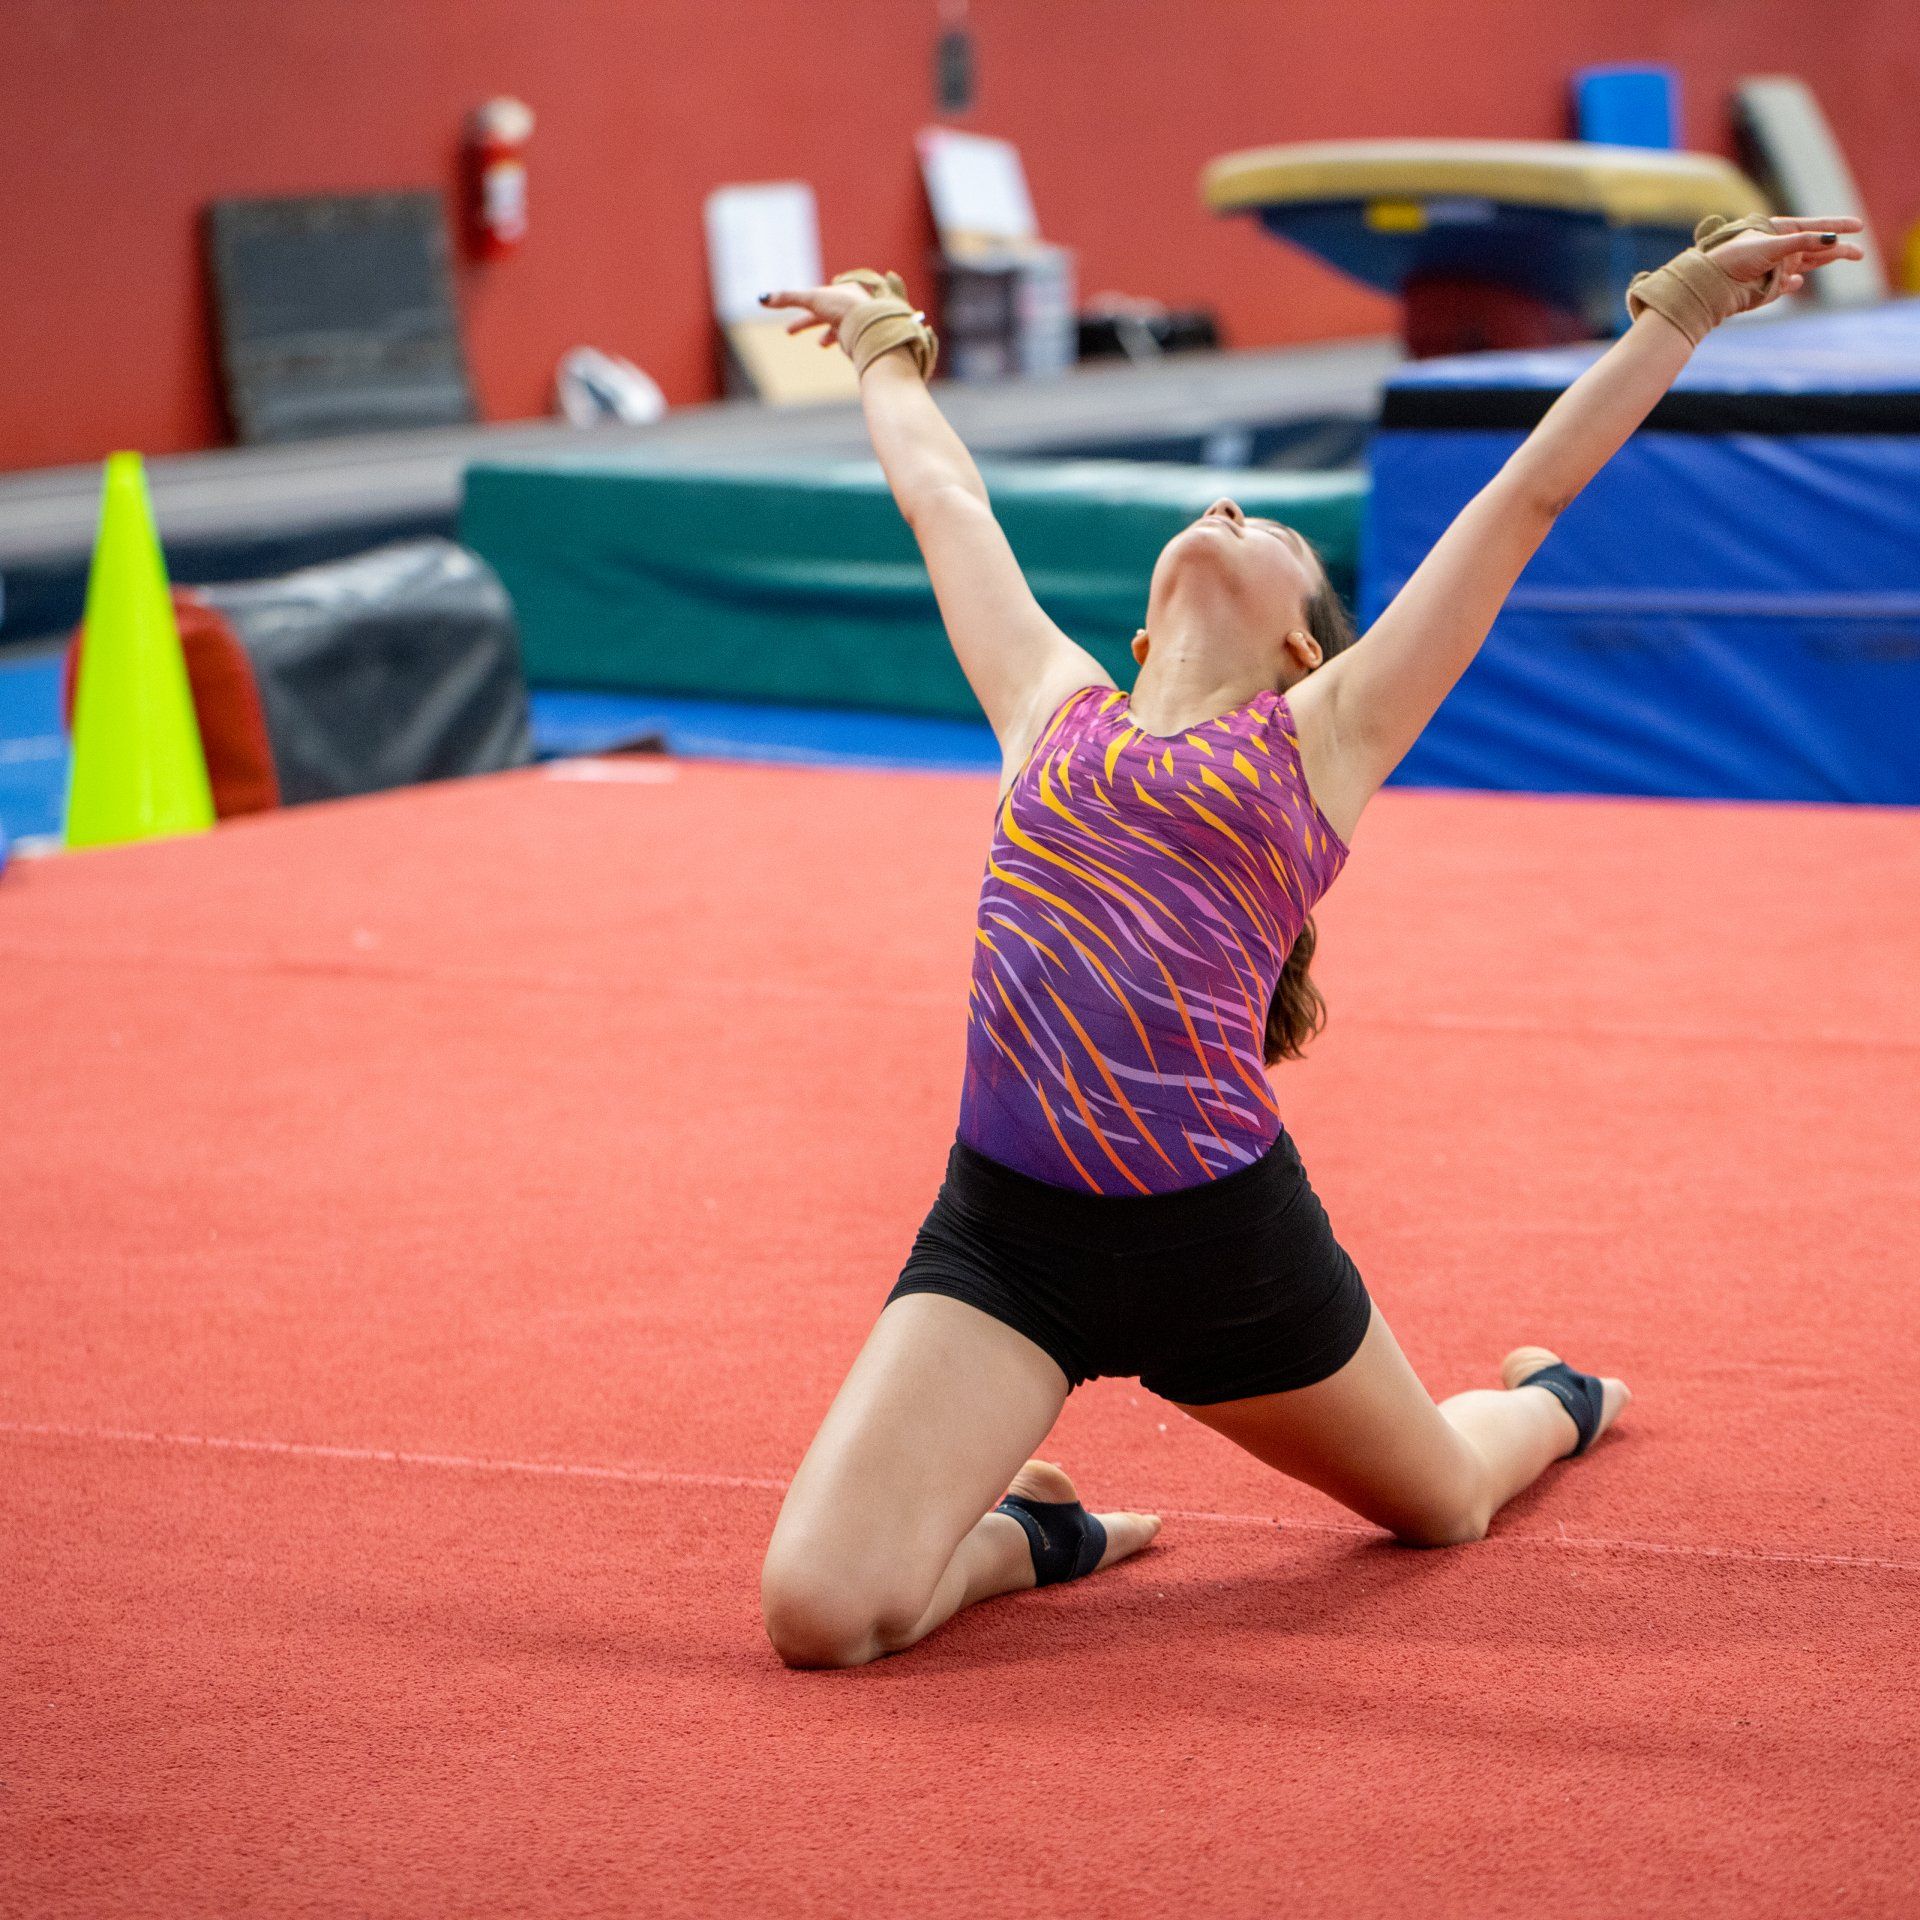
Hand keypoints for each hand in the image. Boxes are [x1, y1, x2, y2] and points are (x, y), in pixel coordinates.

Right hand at [758, 284, 871, 351]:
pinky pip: (846, 340)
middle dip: (805, 322)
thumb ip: (787, 298)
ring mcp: (857, 321)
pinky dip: (836, 342)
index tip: (794, 311)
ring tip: (820, 344)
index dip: (804, 304)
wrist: (867, 327)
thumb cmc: (842, 308)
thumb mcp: (810, 299)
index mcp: (845, 290)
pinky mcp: (860, 337)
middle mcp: (853, 304)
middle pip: (824, 313)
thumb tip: (762, 299)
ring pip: (836, 327)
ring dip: (825, 335)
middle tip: (788, 331)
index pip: (819, 297)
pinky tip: (829, 346)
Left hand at [1711, 215, 1866, 305]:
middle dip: (1840, 248)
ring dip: (1828, 261)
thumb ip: (1803, 242)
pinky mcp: (1773, 286)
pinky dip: (1795, 284)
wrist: (1715, 284)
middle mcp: (1783, 247)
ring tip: (1849, 256)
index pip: (1817, 226)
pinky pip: (1791, 284)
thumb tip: (1831, 240)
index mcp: (1782, 230)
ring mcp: (1779, 267)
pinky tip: (1795, 281)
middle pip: (1818, 247)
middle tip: (1860, 253)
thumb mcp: (1774, 245)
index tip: (1859, 225)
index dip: (1838, 225)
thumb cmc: (1739, 257)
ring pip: (1811, 263)